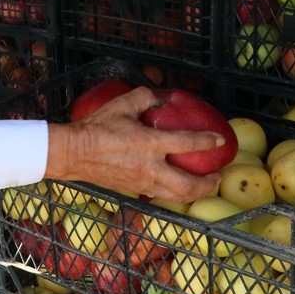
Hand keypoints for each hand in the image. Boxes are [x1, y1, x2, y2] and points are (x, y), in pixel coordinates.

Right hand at [45, 86, 222, 203]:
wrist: (73, 153)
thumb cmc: (97, 127)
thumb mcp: (122, 104)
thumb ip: (145, 98)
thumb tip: (161, 97)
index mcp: (148, 144)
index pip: (186, 143)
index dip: (207, 142)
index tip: (220, 140)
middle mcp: (149, 168)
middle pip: (188, 185)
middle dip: (208, 183)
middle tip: (218, 175)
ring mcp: (143, 182)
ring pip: (177, 196)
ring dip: (195, 192)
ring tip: (205, 185)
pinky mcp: (135, 190)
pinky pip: (161, 195)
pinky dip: (175, 193)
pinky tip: (177, 186)